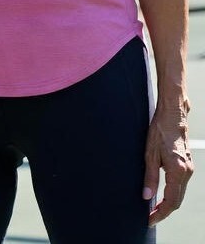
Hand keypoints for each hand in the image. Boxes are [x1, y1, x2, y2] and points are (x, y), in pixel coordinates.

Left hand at [143, 109, 193, 224]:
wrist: (173, 115)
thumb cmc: (160, 130)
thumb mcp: (150, 153)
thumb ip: (149, 176)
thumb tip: (146, 196)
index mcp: (178, 171)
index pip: (171, 201)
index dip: (160, 213)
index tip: (150, 220)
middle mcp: (187, 172)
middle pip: (177, 201)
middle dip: (164, 211)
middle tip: (150, 217)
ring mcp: (189, 168)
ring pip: (180, 193)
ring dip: (168, 203)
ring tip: (153, 208)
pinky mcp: (187, 164)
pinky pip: (180, 185)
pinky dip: (172, 193)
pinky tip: (161, 193)